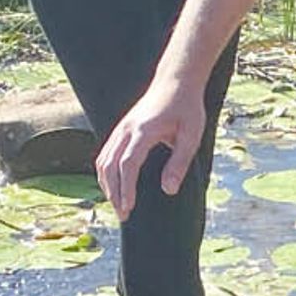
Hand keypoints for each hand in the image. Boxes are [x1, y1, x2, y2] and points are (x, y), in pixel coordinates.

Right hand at [97, 79, 206, 210]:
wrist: (175, 81)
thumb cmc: (187, 107)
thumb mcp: (192, 135)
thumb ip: (179, 162)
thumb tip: (168, 190)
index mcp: (143, 131)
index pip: (128, 164)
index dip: (126, 188)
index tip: (129, 208)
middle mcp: (126, 129)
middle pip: (110, 165)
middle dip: (114, 193)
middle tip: (124, 215)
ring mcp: (121, 128)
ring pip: (103, 160)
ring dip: (107, 184)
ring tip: (118, 205)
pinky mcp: (121, 129)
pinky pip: (105, 153)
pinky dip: (106, 172)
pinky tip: (114, 186)